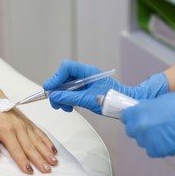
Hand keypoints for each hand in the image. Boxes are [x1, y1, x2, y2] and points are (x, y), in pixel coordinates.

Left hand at [0, 88, 57, 174]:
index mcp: (6, 131)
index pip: (16, 150)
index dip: (23, 161)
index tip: (30, 171)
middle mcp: (19, 128)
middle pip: (30, 147)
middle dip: (39, 160)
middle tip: (47, 170)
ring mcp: (25, 125)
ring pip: (38, 141)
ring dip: (46, 152)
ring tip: (54, 162)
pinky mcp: (29, 123)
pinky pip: (40, 133)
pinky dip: (47, 141)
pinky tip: (53, 149)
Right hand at [43, 60, 168, 113]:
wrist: (124, 105)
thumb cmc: (111, 100)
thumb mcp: (87, 100)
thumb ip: (69, 98)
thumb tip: (54, 96)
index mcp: (87, 72)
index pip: (66, 68)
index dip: (56, 77)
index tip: (50, 89)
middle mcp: (84, 75)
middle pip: (63, 78)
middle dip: (57, 90)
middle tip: (54, 102)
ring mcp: (84, 83)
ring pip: (65, 86)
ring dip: (60, 97)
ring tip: (63, 108)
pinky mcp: (84, 90)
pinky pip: (70, 93)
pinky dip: (66, 100)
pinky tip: (69, 107)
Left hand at [121, 90, 174, 156]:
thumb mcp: (161, 100)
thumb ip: (147, 107)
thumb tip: (142, 110)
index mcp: (138, 111)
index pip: (125, 117)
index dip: (132, 117)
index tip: (137, 117)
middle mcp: (138, 126)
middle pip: (131, 130)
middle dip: (139, 128)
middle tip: (153, 126)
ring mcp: (146, 140)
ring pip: (141, 141)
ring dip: (149, 138)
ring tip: (165, 132)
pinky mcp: (156, 150)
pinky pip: (152, 151)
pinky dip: (158, 147)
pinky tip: (169, 140)